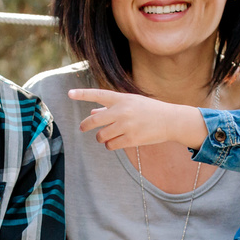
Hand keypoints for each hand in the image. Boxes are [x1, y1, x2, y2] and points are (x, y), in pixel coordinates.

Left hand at [68, 88, 207, 150]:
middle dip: (85, 125)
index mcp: (122, 98)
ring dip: (101, 138)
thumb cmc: (148, 110)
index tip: (69, 93)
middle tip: (82, 127)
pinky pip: (111, 145)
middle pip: (94, 120)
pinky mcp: (131, 138)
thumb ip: (110, 107)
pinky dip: (110, 145)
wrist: (170, 120)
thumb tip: (92, 113)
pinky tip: (114, 142)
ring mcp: (126, 125)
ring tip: (106, 136)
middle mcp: (122, 111)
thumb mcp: (130, 103)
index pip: (98, 94)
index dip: (82, 94)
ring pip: (101, 135)